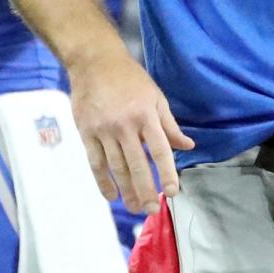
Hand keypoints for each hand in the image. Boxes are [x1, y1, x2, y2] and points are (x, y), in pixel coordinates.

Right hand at [68, 44, 194, 213]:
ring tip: (135, 208)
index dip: (167, 173)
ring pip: (116, 168)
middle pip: (137, 165)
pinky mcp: (86, 132)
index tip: (172, 191)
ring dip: (126, 191)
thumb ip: (170, 125)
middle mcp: (125, 125)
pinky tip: (111, 196)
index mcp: (146, 115)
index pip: (159, 150)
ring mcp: (103, 130)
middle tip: (152, 210)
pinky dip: (103, 181)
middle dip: (146, 190)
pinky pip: (95, 162)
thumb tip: (188, 146)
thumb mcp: (156, 97)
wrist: (94, 62)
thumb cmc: (130, 79)